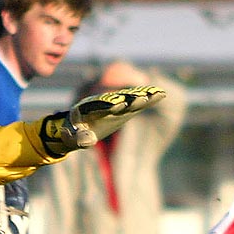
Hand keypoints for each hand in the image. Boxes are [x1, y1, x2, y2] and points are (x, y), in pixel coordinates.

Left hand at [39, 86, 165, 155]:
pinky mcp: (125, 108)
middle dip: (130, 99)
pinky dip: (148, 97)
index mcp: (92, 110)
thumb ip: (79, 139)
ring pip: (131, 97)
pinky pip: (137, 101)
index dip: (109, 105)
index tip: (118, 105)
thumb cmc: (74, 134)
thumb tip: (87, 140)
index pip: (102, 106)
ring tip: (158, 92)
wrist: (78, 126)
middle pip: (120, 99)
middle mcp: (106, 104)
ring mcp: (117, 105)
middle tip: (143, 97)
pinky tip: (161, 93)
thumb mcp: (73, 139)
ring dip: (143, 95)